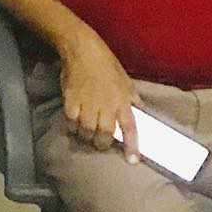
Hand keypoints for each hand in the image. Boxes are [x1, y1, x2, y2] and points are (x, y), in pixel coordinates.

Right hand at [58, 28, 139, 158]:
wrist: (83, 50)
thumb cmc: (107, 64)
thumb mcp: (125, 81)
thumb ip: (132, 99)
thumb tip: (140, 112)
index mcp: (123, 102)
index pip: (130, 128)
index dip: (132, 146)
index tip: (132, 161)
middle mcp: (106, 106)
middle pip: (105, 133)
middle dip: (102, 143)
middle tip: (100, 144)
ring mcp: (87, 104)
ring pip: (87, 130)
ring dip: (87, 137)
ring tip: (86, 136)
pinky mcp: (71, 100)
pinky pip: (71, 120)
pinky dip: (73, 127)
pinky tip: (73, 127)